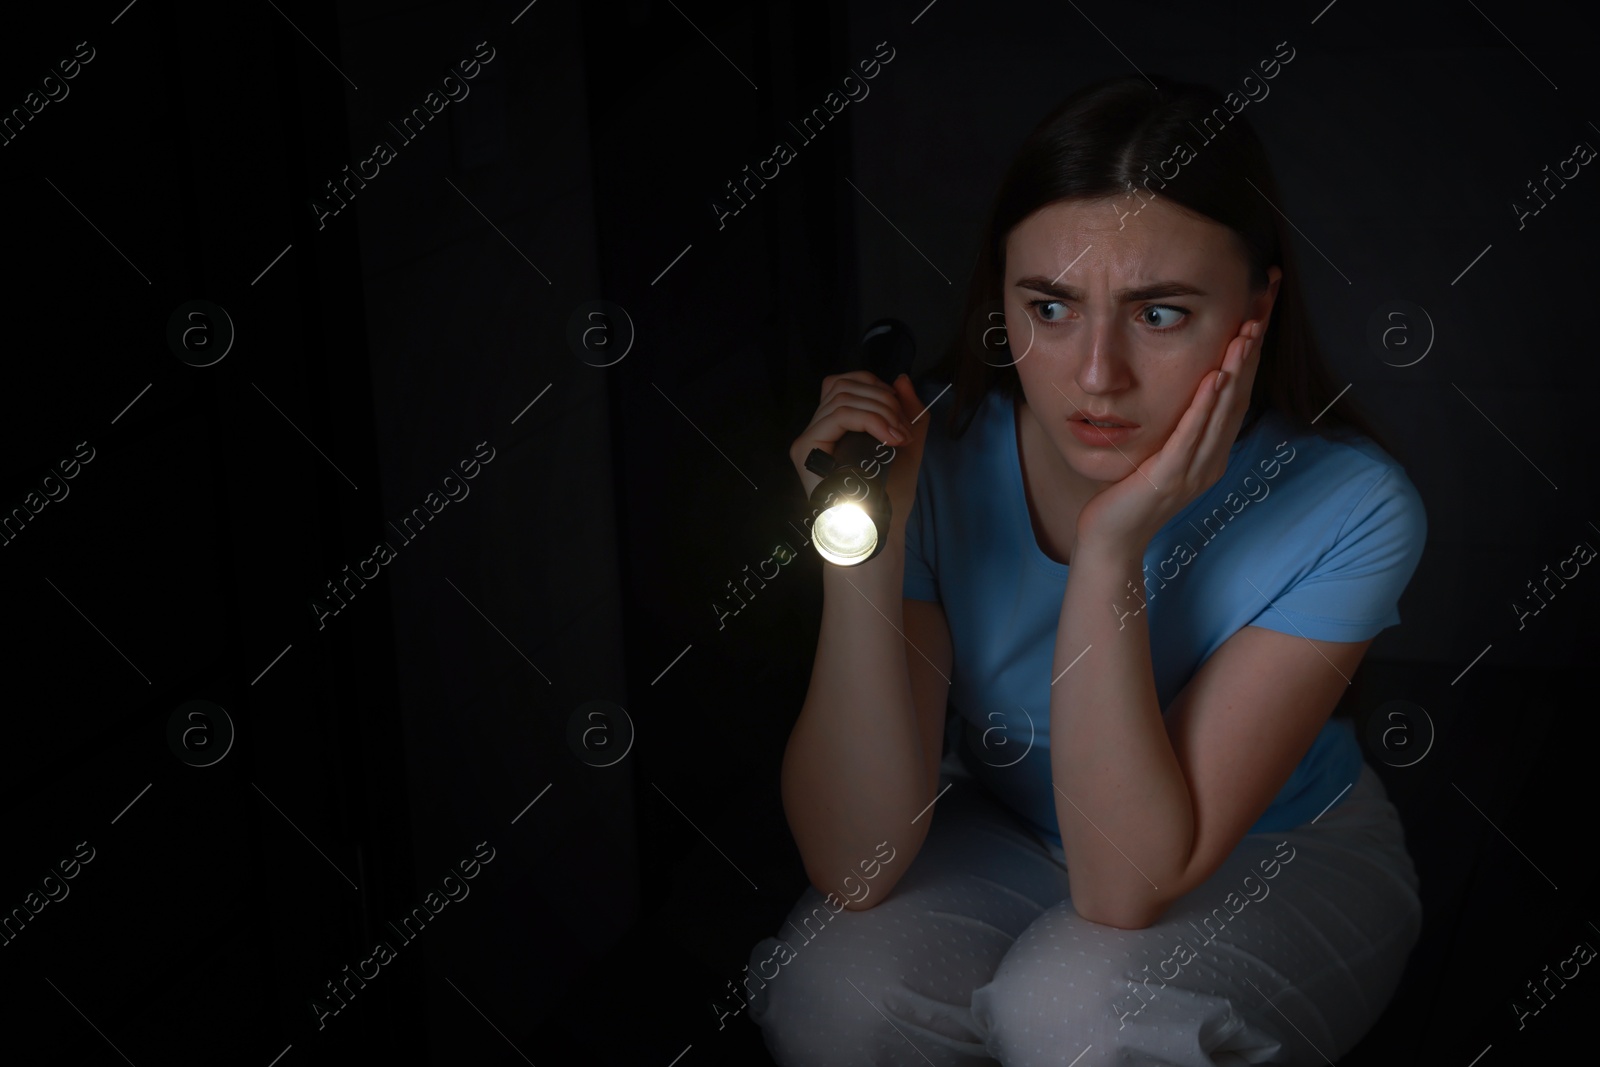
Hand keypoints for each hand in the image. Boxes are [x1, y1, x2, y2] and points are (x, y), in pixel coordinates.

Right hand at [789, 374, 930, 525]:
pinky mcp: (806, 448)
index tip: (902, 417)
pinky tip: (888, 438)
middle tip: (904, 430)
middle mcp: (819, 428)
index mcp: (837, 426)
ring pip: (842, 396)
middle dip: (883, 399)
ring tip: (899, 437)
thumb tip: (900, 378)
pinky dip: (870, 419)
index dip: (877, 388)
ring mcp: (810, 437)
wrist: (877, 529)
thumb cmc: (889, 495)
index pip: (847, 384)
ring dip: (881, 410)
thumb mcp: (908, 445)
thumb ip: (909, 412)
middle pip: (844, 384)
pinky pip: (838, 415)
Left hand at [1074, 318, 1265, 555]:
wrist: (1112, 540)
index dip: (1251, 352)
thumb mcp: (1161, 451)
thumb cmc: (1130, 493)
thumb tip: (1190, 386)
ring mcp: (1195, 470)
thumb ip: (1180, 425)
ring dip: (1236, 372)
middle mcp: (1212, 459)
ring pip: (1222, 413)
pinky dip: (1204, 406)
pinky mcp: (1170, 477)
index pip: (1238, 392)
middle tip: (1264, 309)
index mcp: (1212, 451)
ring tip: (1246, 335)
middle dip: (1251, 351)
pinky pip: (1191, 436)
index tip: (1260, 311)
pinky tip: (1213, 379)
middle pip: (1239, 396)